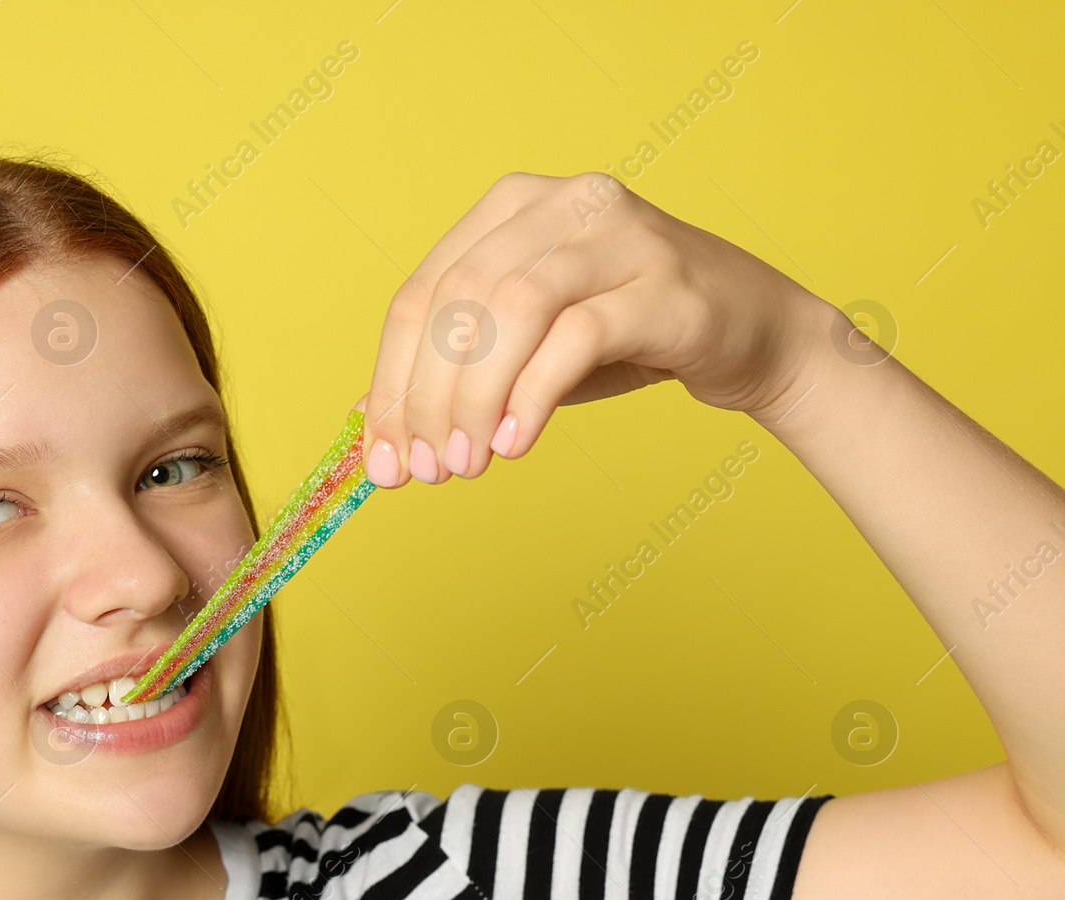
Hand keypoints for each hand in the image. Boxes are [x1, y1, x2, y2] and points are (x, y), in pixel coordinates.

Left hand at [356, 171, 835, 487]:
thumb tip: (369, 421)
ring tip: (467, 463)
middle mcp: (561, 203)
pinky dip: (533, 394)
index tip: (382, 458)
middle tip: (425, 470)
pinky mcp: (664, 283)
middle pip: (457, 301)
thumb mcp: (526, 349)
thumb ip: (454, 368)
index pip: (421, 294)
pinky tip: (516, 442)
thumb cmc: (629, 338)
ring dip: (475, 398)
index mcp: (511, 206)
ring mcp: (617, 234)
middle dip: (427, 398)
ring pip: (511, 310)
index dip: (391, 382)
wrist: (756, 333)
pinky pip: (576, 337)